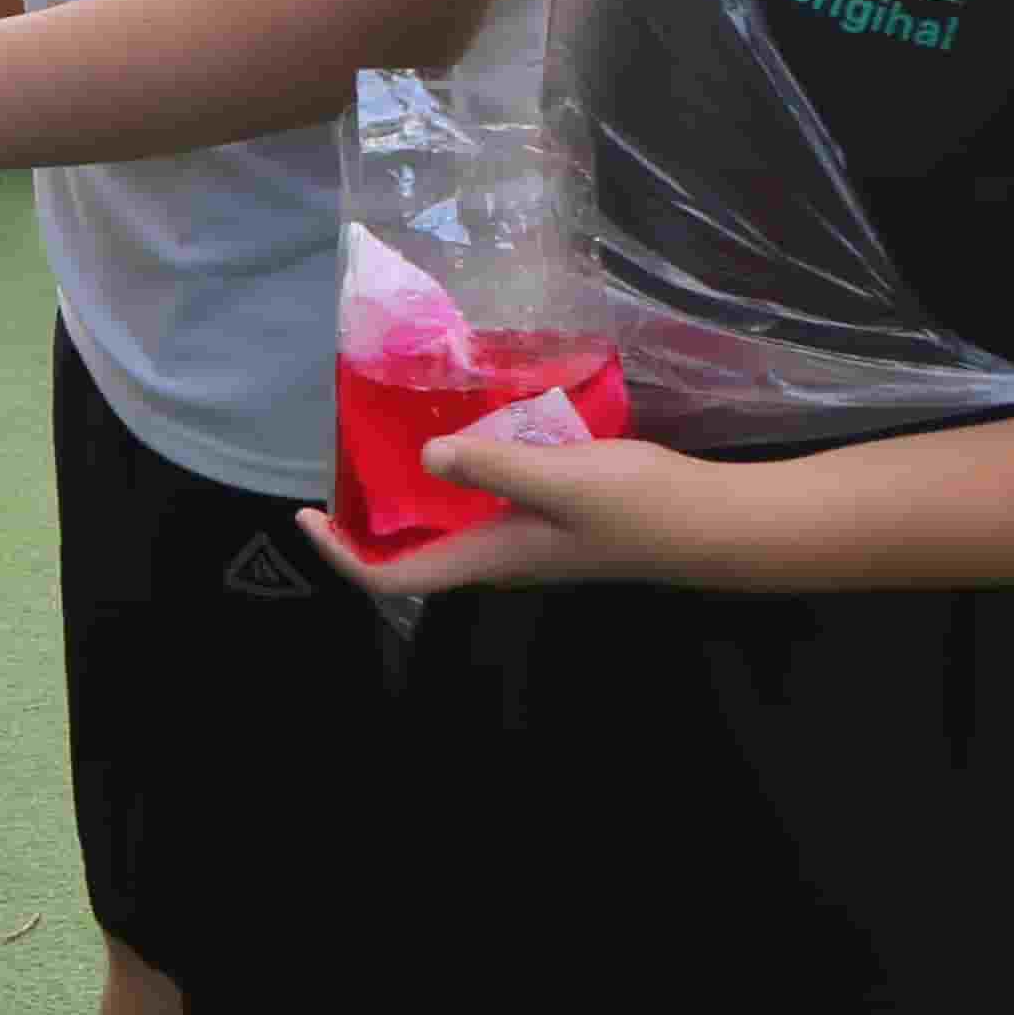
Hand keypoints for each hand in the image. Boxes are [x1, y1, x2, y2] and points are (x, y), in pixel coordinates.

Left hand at [299, 433, 767, 597]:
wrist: (708, 522)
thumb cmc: (636, 505)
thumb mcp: (559, 478)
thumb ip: (492, 466)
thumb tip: (427, 458)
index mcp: (487, 559)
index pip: (392, 576)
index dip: (340, 554)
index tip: (305, 515)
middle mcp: (496, 558)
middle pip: (410, 556)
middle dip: (364, 524)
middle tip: (337, 471)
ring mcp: (523, 541)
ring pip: (444, 531)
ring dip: (406, 503)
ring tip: (380, 449)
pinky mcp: (548, 520)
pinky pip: (479, 507)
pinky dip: (452, 481)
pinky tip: (457, 438)